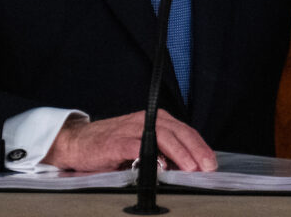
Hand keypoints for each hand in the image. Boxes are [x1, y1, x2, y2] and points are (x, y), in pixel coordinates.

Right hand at [43, 109, 217, 172]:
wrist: (78, 142)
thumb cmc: (112, 147)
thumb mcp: (142, 148)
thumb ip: (163, 155)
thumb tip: (186, 170)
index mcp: (154, 120)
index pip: (184, 131)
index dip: (200, 147)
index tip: (211, 163)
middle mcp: (145, 121)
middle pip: (177, 132)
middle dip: (195, 150)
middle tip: (207, 167)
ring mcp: (130, 130)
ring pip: (161, 136)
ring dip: (178, 153)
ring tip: (190, 168)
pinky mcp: (115, 142)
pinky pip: (136, 147)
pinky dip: (150, 156)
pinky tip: (160, 167)